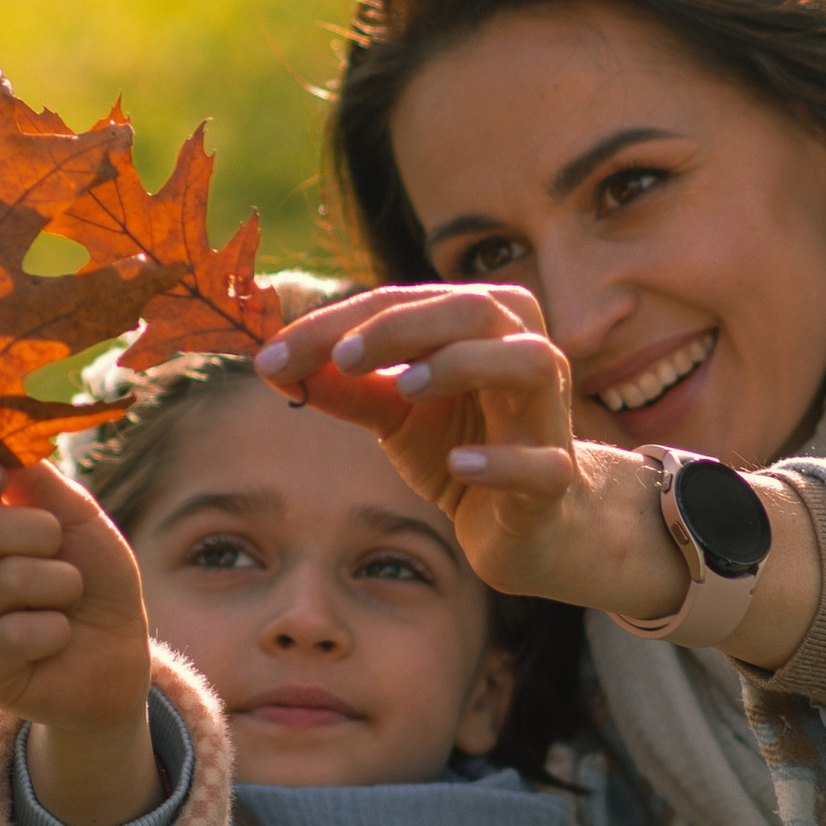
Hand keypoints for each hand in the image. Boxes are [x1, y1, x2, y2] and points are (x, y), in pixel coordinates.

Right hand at [0, 454, 160, 825]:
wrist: (117, 653)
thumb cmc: (93, 576)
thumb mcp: (78, 516)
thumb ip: (38, 479)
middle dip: (43, 534)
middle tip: (63, 555)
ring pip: (6, 581)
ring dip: (61, 585)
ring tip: (65, 601)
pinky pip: (15, 635)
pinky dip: (56, 630)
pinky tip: (56, 638)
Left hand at [255, 285, 687, 620]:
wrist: (525, 522)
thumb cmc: (462, 444)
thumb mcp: (394, 411)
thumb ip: (343, 386)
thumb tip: (269, 366)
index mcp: (483, 323)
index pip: (406, 303)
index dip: (337, 323)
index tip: (272, 356)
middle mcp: (526, 351)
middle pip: (474, 312)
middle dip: (402, 327)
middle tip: (341, 357)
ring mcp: (548, 414)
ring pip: (529, 362)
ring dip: (465, 365)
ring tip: (407, 387)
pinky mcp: (556, 478)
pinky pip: (541, 463)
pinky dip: (500, 460)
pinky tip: (459, 465)